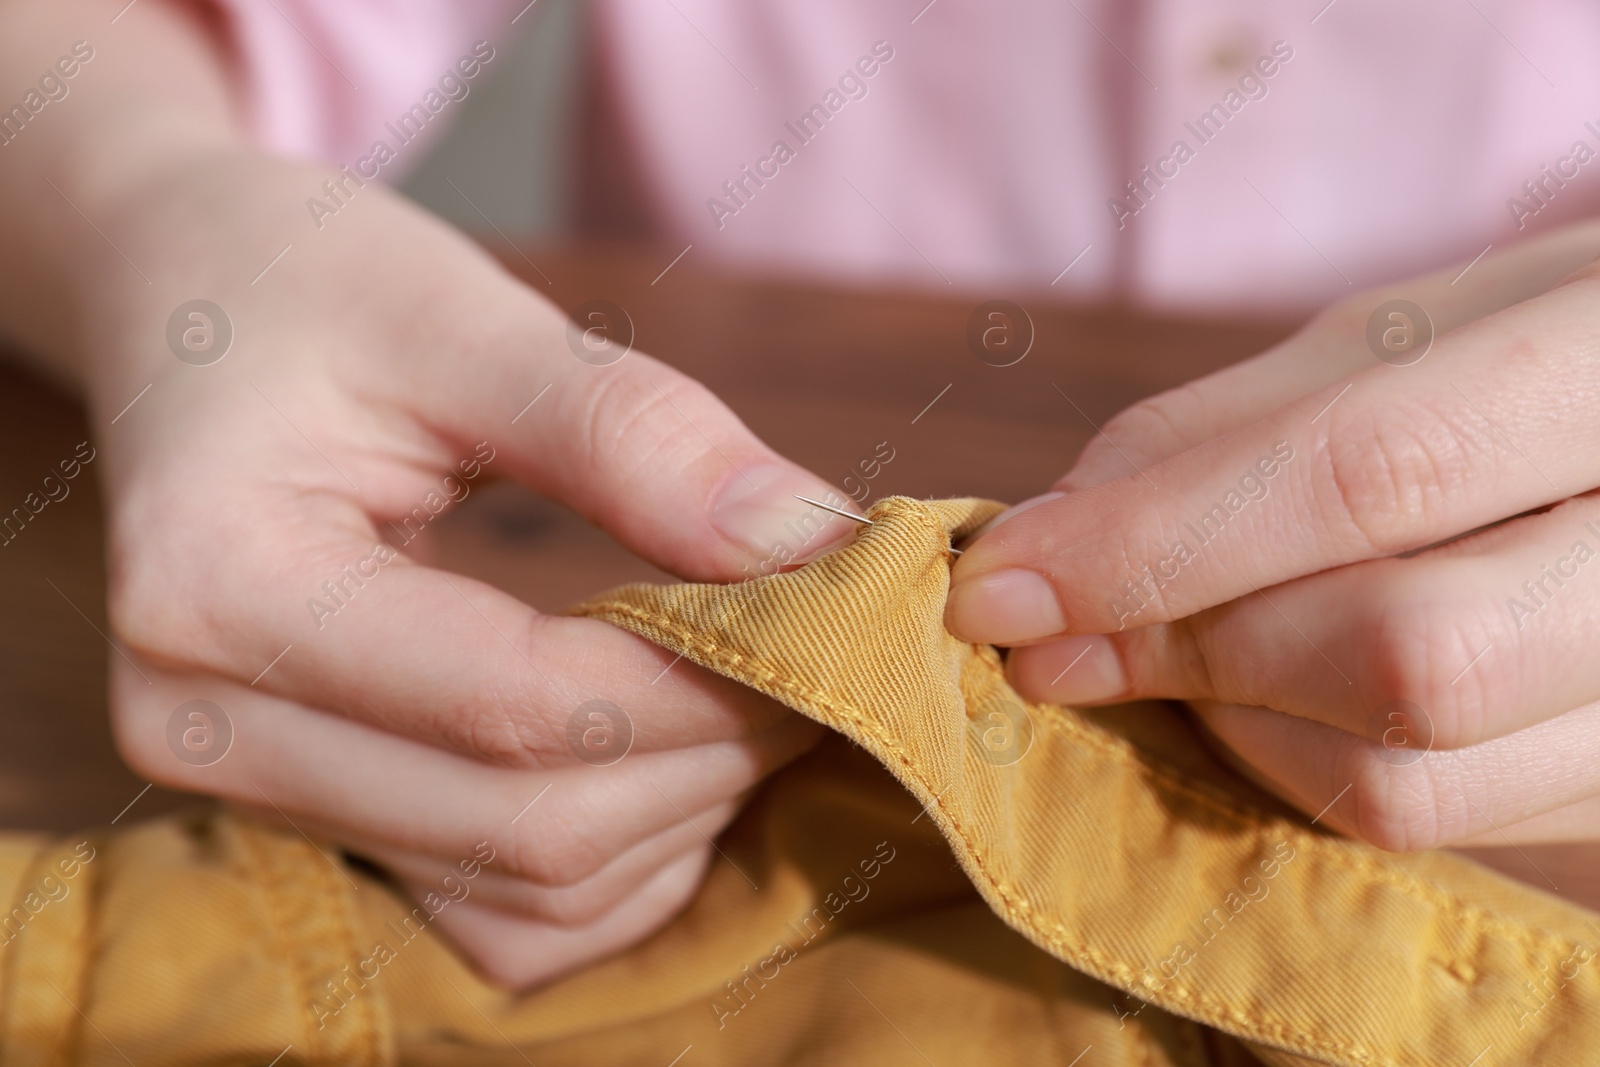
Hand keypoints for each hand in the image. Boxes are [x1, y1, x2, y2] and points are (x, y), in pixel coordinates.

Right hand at [82, 152, 843, 986]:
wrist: (193, 320)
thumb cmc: (313, 291)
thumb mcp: (463, 315)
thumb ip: (634, 431)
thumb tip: (812, 544)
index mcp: (220, 585)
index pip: (520, 703)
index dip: (708, 678)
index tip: (829, 611)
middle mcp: (206, 727)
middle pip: (532, 826)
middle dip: (713, 752)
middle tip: (815, 647)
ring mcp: (247, 796)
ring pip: (529, 896)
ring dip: (680, 817)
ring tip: (751, 690)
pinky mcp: (312, 822)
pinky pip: (501, 926)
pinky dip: (621, 867)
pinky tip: (674, 760)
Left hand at [947, 220, 1599, 852]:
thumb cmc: (1550, 340)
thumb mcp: (1407, 330)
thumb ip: (1225, 428)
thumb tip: (1050, 539)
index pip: (1373, 477)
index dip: (1154, 542)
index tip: (994, 584)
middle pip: (1403, 664)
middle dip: (1182, 652)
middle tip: (1050, 636)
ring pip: (1411, 783)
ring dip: (1232, 723)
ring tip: (1179, 645)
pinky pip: (1434, 824)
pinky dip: (1301, 765)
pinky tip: (1268, 691)